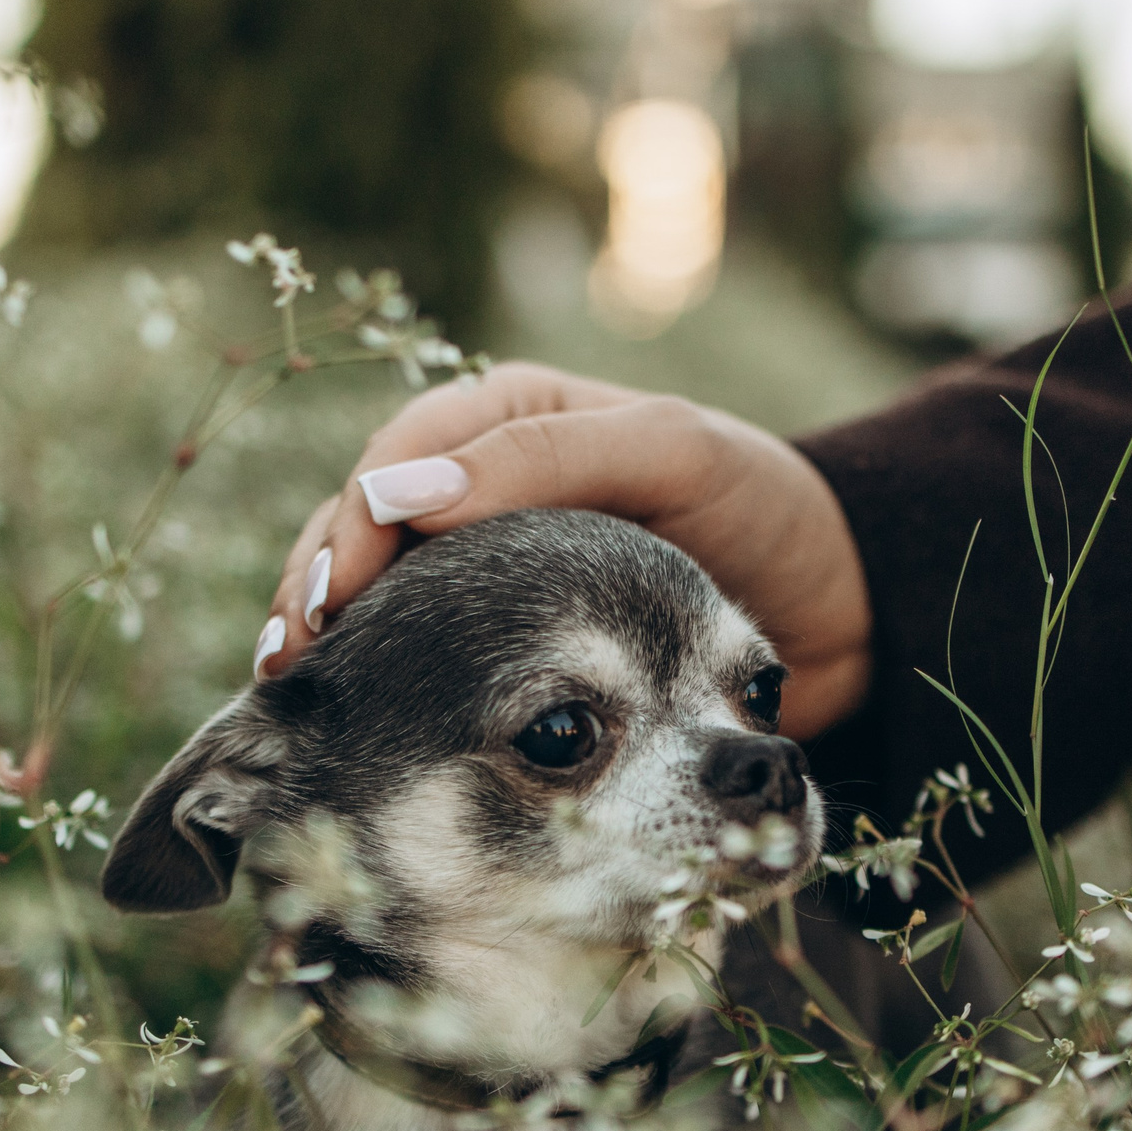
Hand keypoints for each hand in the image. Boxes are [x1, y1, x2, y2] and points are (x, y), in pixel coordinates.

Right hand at [257, 362, 872, 739]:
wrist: (839, 606)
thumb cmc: (762, 509)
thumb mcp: (673, 453)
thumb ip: (550, 455)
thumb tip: (402, 492)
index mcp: (513, 415)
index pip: (400, 455)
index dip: (352, 518)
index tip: (337, 593)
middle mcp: (484, 485)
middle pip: (364, 524)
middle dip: (316, 581)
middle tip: (292, 659)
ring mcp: (489, 566)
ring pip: (377, 589)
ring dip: (327, 635)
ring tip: (295, 692)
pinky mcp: (509, 639)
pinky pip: (423, 647)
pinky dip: (379, 674)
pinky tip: (346, 714)